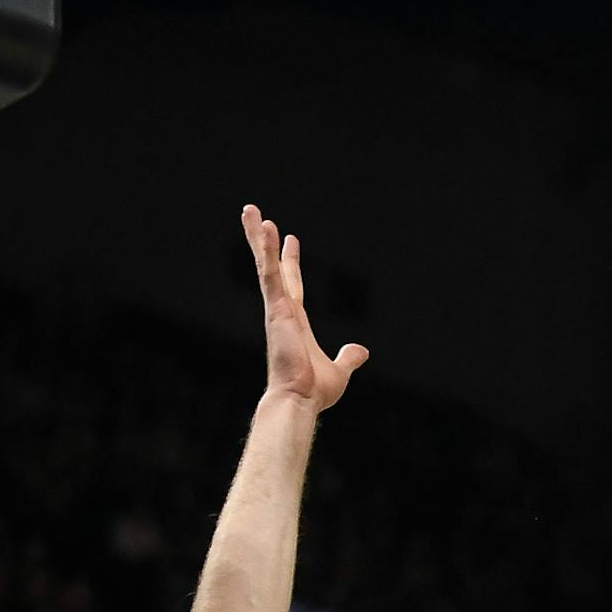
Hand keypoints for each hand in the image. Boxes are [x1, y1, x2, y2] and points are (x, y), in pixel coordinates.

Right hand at [242, 204, 368, 409]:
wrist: (300, 401)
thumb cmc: (313, 392)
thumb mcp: (340, 371)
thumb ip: (348, 358)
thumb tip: (361, 351)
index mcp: (296, 322)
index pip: (292, 284)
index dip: (290, 262)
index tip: (291, 240)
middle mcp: (283, 312)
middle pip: (272, 268)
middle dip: (264, 243)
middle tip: (256, 216)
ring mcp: (277, 309)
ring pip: (265, 265)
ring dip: (257, 237)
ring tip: (250, 210)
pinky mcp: (276, 310)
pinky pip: (270, 275)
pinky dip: (266, 252)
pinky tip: (265, 228)